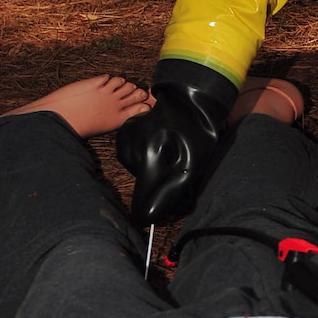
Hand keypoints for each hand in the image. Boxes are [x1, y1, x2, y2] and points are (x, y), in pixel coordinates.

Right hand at [116, 78, 231, 225]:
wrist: (188, 100)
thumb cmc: (195, 134)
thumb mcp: (192, 165)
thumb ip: (169, 192)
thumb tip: (147, 217)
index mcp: (151, 153)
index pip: (143, 195)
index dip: (151, 207)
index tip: (153, 215)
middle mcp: (132, 145)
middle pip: (140, 182)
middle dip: (157, 180)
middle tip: (175, 162)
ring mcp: (124, 137)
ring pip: (134, 169)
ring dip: (150, 167)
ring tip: (167, 150)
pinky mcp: (122, 133)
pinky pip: (130, 157)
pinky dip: (142, 157)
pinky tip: (155, 144)